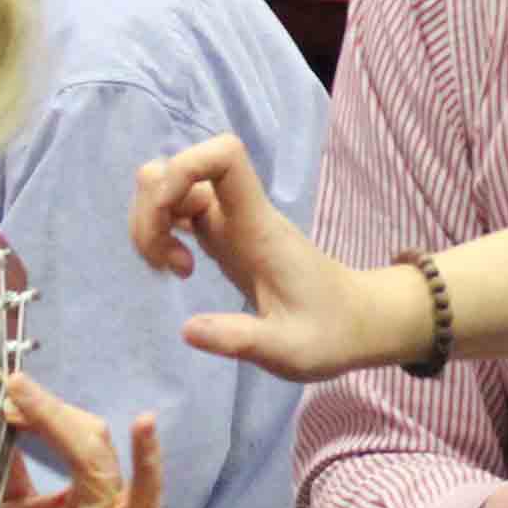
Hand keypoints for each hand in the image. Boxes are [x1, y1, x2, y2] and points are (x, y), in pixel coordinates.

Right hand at [130, 133, 423, 377]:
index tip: (170, 221)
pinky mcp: (224, 237)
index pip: (224, 156)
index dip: (184, 168)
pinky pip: (178, 211)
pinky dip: (162, 232)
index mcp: (259, 226)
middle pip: (179, 167)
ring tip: (172, 271)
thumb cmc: (328, 333)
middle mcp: (241, 214)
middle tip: (165, 265)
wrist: (356, 323)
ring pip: (171, 187)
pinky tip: (177, 268)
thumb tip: (187, 329)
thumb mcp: (289, 350)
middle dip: (151, 209)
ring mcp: (230, 222)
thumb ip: (242, 340)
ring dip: (152, 223)